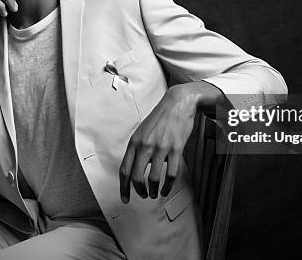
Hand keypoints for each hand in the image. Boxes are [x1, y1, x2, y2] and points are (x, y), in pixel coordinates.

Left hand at [119, 84, 202, 202]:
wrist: (177, 104)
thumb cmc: (160, 118)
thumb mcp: (142, 130)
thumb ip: (137, 148)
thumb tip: (134, 168)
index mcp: (134, 142)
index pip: (124, 170)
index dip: (123, 187)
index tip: (125, 198)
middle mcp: (145, 145)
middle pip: (137, 177)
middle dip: (139, 191)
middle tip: (143, 196)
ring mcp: (161, 147)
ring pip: (154, 178)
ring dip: (154, 191)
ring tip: (155, 194)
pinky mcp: (175, 149)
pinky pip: (171, 174)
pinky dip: (167, 186)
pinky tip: (166, 189)